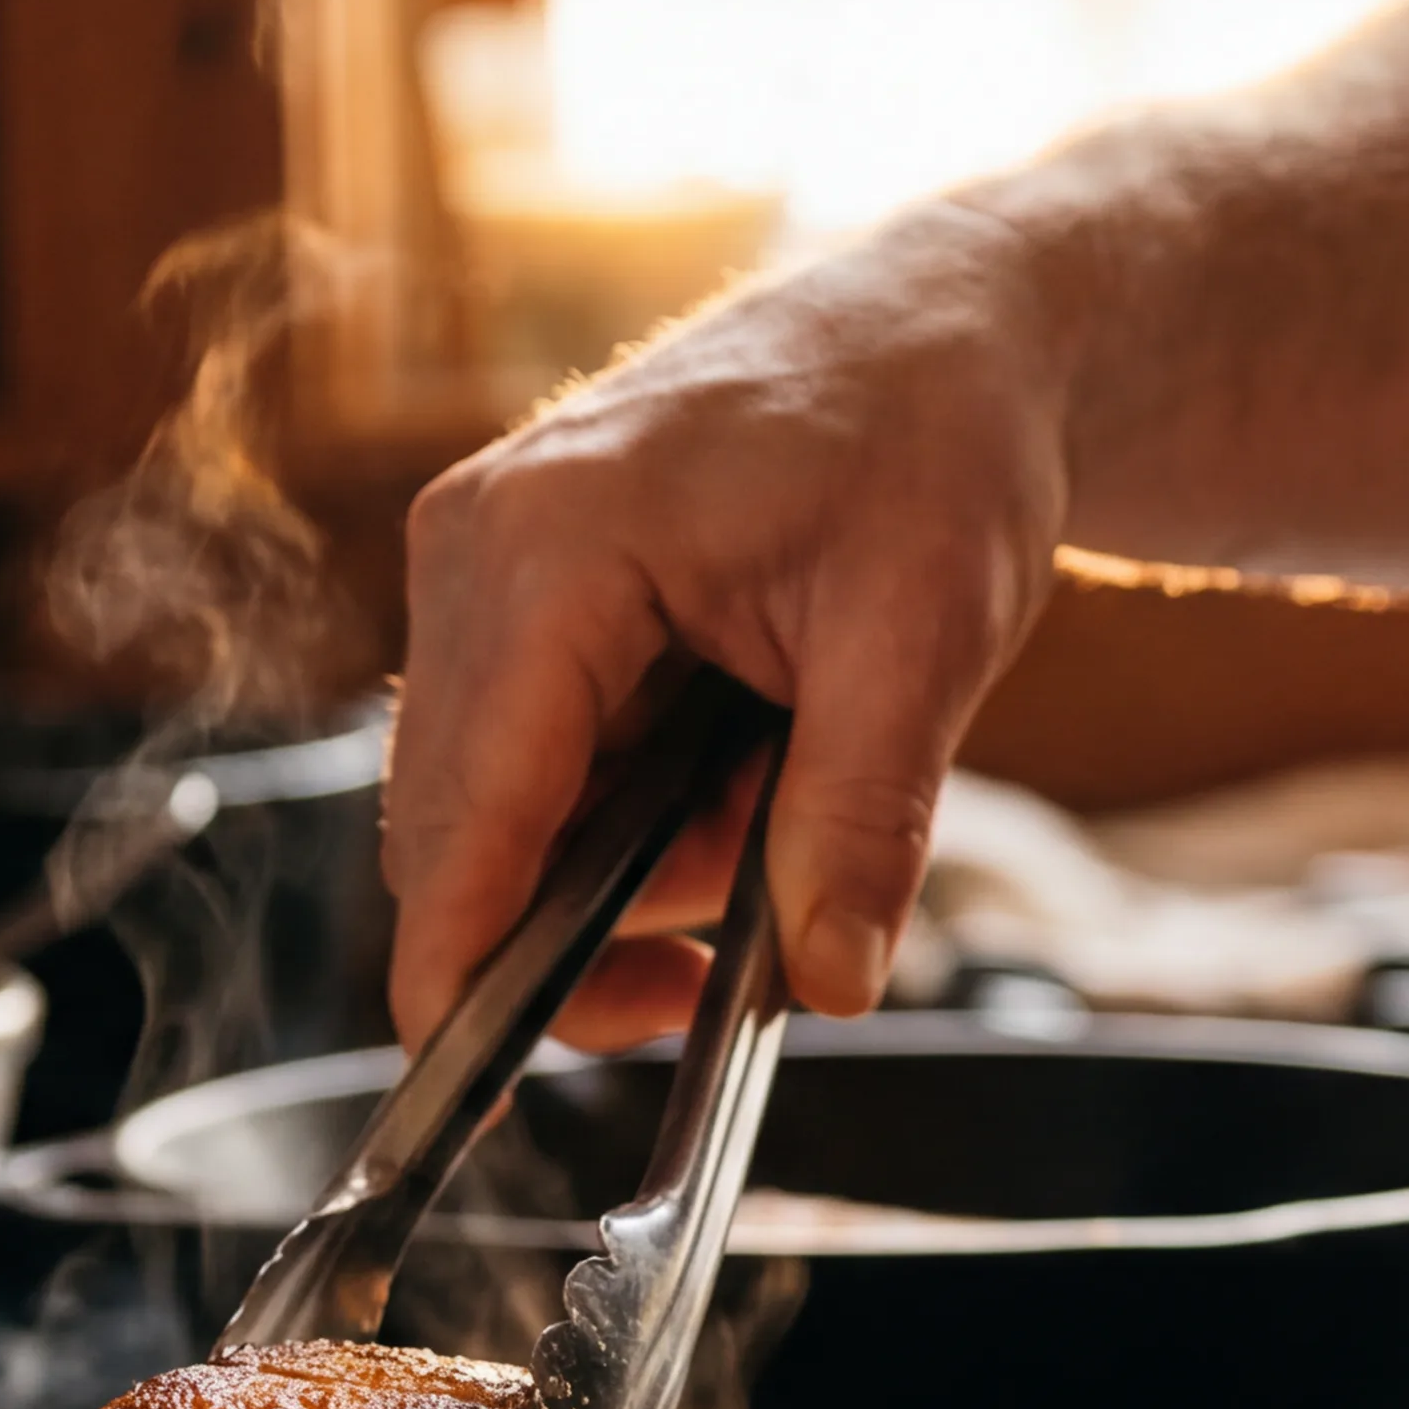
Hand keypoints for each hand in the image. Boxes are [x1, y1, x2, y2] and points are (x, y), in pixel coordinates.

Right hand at [387, 205, 1075, 1046]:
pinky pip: (528, 761)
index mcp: (550, 545)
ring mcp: (481, 565)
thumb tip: (829, 978)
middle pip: (459, 830)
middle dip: (589, 921)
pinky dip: (624, 808)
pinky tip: (732, 767)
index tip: (469, 1081)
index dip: (462, 964)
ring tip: (778, 798)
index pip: (468, 808)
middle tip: (742, 941)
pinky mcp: (511, 590)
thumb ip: (861, 820)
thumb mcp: (925, 636)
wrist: (949, 328)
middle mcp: (477, 548)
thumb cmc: (933, 434)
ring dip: (624, 862)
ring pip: (497, 810)